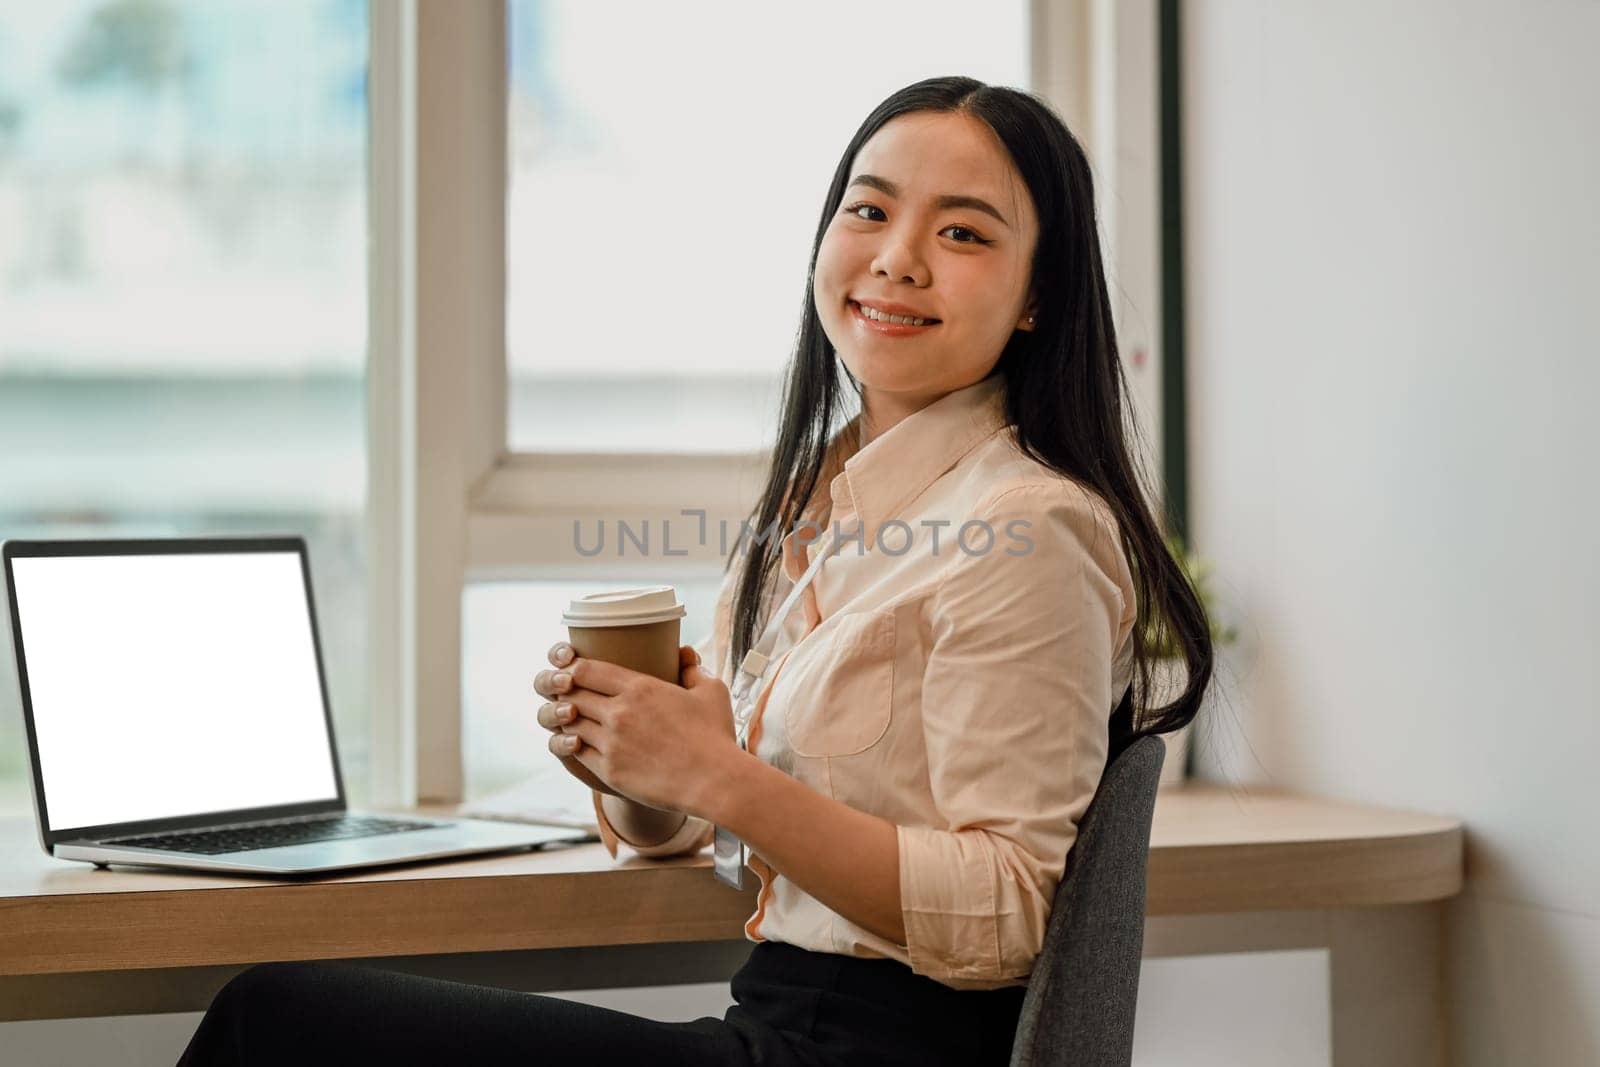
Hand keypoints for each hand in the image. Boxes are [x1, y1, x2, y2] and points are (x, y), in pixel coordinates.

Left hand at [534, 642, 736, 817]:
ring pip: (570, 723)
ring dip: (567, 719)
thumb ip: (693, 669)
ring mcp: (611, 744)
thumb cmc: (716, 736)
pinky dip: (572, 745)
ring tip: (570, 718)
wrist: (715, 781)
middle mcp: (619, 713)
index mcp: (640, 688)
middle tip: (566, 694)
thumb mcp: (712, 692)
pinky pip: (576, 752)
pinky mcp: (609, 771)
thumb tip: (685, 655)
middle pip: (571, 694)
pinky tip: (576, 742)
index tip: (572, 672)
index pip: (585, 670)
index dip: (572, 669)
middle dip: (565, 692)